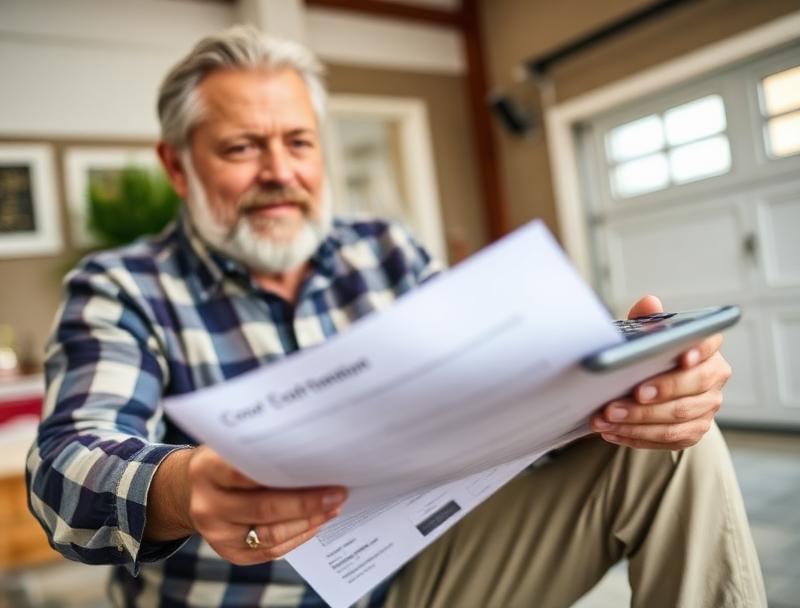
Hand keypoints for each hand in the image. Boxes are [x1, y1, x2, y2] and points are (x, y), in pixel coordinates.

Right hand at [146, 446, 345, 564]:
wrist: (191, 491)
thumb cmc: (224, 461)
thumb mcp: (230, 446)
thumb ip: (259, 450)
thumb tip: (314, 451)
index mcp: (206, 469)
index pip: (245, 472)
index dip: (286, 473)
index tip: (321, 468)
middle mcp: (207, 504)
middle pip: (264, 508)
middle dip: (307, 502)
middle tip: (338, 492)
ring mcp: (216, 533)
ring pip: (270, 534)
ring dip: (308, 522)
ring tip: (333, 507)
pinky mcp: (229, 553)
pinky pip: (270, 551)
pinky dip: (298, 537)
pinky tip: (317, 523)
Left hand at [590, 295, 731, 449]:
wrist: (652, 389)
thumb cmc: (648, 357)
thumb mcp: (645, 336)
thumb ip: (647, 320)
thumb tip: (648, 303)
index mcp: (706, 348)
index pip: (710, 344)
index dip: (700, 350)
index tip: (683, 357)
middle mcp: (713, 377)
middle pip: (694, 385)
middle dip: (661, 391)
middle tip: (631, 394)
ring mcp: (706, 406)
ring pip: (679, 416)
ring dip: (640, 418)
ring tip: (607, 416)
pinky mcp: (694, 431)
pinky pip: (668, 439)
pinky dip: (637, 436)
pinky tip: (612, 432)